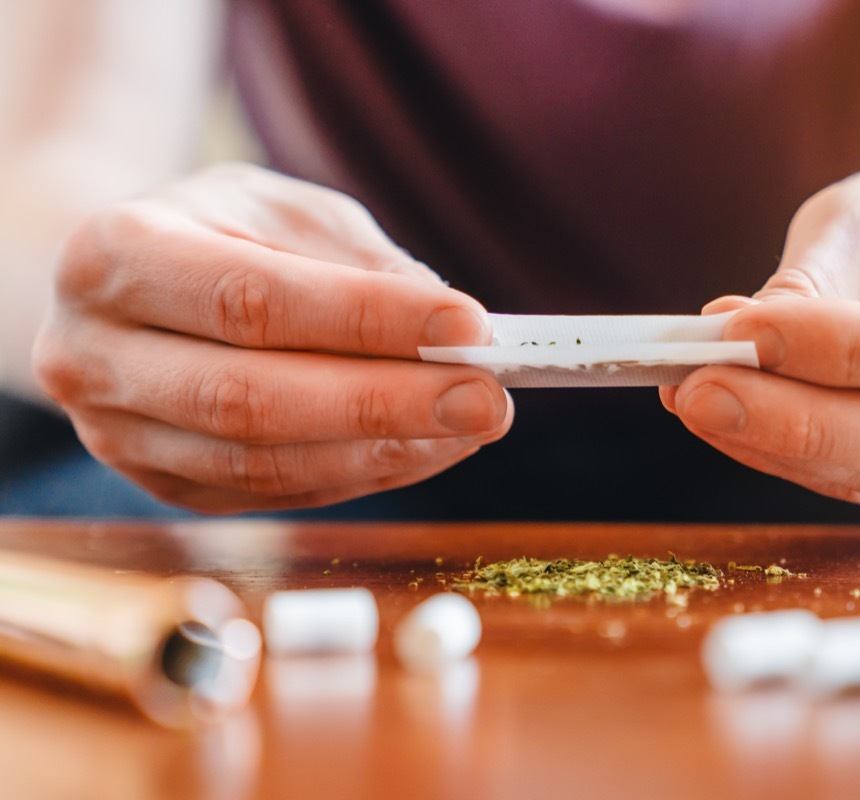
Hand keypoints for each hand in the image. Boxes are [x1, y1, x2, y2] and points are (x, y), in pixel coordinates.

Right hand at [34, 164, 510, 512]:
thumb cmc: (220, 232)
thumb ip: (357, 264)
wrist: (127, 287)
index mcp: (115, 254)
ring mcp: (116, 434)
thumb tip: (450, 334)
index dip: (365, 319)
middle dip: (384, 404)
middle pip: (249, 400)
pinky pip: (272, 495)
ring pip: (261, 465)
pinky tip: (428, 448)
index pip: (252, 300)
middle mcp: (94, 354)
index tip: (468, 325)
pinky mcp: (160, 485)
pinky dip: (362, 474)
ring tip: (473, 424)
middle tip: (487, 398)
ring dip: (384, 451)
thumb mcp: (282, 209)